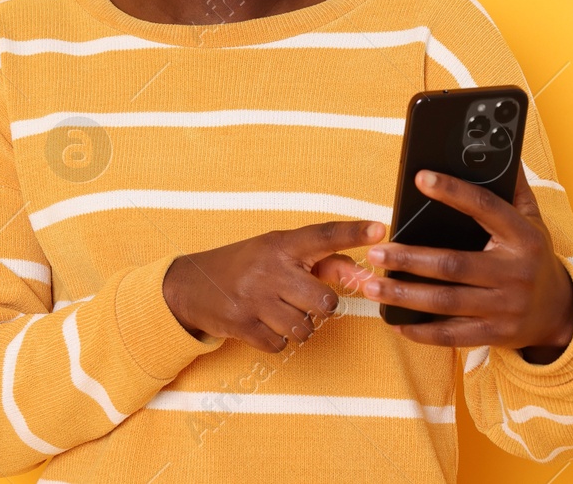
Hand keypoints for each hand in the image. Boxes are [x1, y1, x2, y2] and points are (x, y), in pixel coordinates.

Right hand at [163, 220, 385, 352]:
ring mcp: (255, 298)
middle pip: (324, 301)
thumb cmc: (247, 266)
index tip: (380, 228)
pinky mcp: (243, 325)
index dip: (354, 232)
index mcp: (282, 244)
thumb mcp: (280, 254)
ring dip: (298, 325)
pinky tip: (263, 323)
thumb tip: (362, 275)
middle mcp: (269, 268)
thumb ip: (324, 262)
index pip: (324, 235)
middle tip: (300, 298)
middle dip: (319, 306)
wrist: (192, 286)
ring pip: (305, 327)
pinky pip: (282, 344)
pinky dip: (277, 339)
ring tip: (278, 310)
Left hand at [358, 170, 572, 360]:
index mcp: (522, 237)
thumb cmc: (534, 257)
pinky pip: (453, 334)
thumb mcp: (532, 219)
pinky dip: (422, 330)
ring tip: (373, 284)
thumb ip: (512, 186)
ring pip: (447, 301)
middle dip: (410, 259)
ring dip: (405, 294)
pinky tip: (396, 320)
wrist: (560, 313)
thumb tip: (500, 149)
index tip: (421, 178)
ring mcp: (505, 307)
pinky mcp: (496, 334)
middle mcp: (514, 272)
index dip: (453, 191)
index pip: (485, 208)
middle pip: (454, 264)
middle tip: (376, 252)